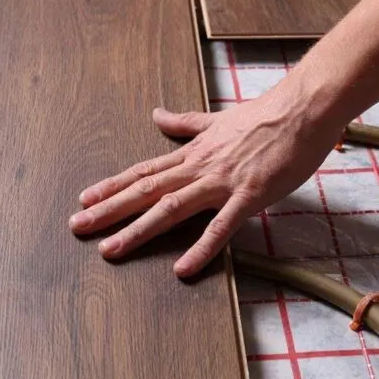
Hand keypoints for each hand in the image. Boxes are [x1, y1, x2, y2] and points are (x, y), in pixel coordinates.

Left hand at [68, 82, 343, 277]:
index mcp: (194, 153)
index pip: (145, 171)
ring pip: (171, 208)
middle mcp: (199, 167)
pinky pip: (222, 226)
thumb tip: (156, 114)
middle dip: (109, 209)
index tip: (85, 198)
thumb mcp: (217, 118)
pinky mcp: (249, 195)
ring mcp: (222, 181)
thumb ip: (186, 122)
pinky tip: (183, 269)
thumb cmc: (265, 115)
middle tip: (77, 226)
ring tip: (111, 249)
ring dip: (138, 229)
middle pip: (146, 191)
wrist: (302, 109)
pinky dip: (201, 247)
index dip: (113, 186)